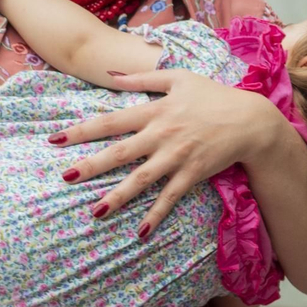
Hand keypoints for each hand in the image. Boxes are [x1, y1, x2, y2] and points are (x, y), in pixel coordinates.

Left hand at [56, 70, 290, 236]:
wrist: (250, 120)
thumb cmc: (213, 95)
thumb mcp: (178, 78)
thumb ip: (141, 76)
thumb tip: (109, 73)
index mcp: (155, 110)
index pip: (111, 120)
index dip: (82, 130)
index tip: (56, 140)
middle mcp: (161, 134)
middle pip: (120, 151)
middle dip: (92, 165)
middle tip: (65, 177)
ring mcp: (177, 156)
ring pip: (142, 178)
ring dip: (118, 196)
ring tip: (96, 212)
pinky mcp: (193, 173)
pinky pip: (170, 197)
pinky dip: (155, 214)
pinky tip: (140, 232)